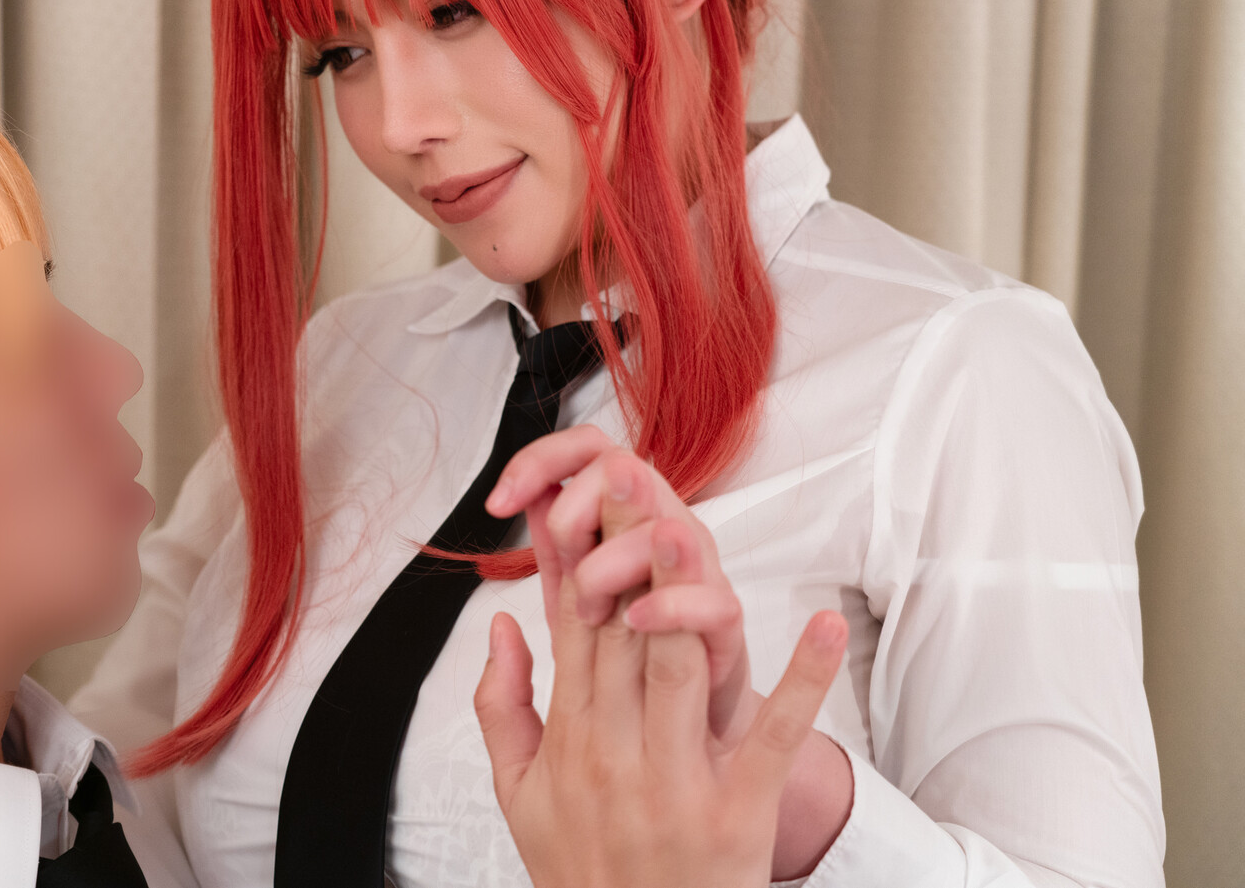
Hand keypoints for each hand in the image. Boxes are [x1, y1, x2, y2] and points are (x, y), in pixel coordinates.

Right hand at [488, 426, 853, 878]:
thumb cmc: (580, 872)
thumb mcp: (518, 796)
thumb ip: (501, 708)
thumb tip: (500, 627)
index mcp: (570, 737)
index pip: (572, 626)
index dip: (577, 554)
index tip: (580, 494)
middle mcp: (615, 749)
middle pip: (620, 629)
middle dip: (623, 549)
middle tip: (630, 475)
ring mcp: (676, 778)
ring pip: (677, 665)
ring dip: (686, 592)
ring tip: (690, 524)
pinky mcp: (736, 809)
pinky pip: (772, 735)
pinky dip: (803, 679)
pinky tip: (824, 625)